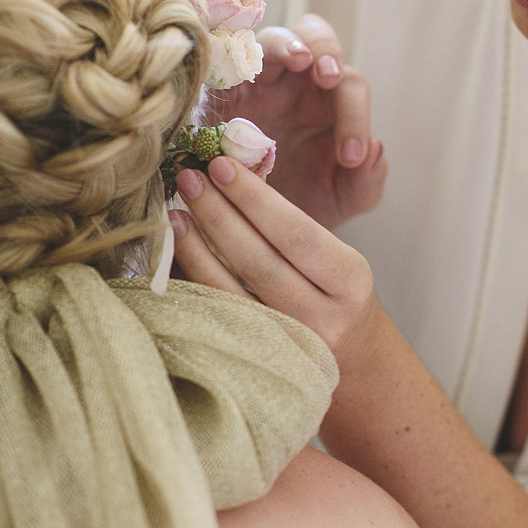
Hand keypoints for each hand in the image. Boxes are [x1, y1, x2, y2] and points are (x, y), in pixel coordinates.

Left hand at [170, 156, 381, 356]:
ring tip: (176, 212)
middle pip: (260, 261)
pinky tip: (178, 255)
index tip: (220, 165)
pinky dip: (194, 282)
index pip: (295, 231)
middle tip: (190, 178)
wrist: (352, 359)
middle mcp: (324, 317)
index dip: (254, 197)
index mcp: (349, 279)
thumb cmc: (334, 295)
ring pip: (232, 292)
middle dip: (220, 214)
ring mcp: (290, 346)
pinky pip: (218, 316)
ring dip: (197, 248)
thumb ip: (293, 227)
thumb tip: (231, 176)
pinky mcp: (259, 363)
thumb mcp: (335, 260)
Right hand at [205, 14, 386, 229]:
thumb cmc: (301, 205)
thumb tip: (375, 149)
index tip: (349, 159)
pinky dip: (234, 57)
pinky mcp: (220, 94)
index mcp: (330, 101)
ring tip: (300, 60)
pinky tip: (243, 74)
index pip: (350, 86)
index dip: (356, 116)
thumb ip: (365, 183)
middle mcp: (296, 83)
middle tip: (331, 79)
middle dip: (326, 50)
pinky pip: (225, 62)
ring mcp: (257, 83)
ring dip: (288, 44)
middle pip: (314, 35)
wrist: (253, 226)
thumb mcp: (340, 202)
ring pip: (273, 39)